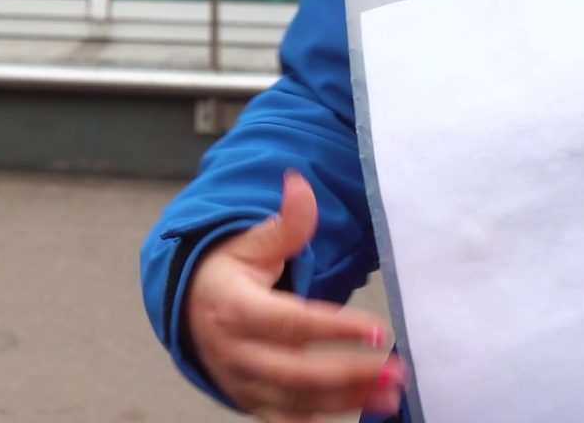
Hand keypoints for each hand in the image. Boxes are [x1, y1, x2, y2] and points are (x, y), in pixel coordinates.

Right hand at [186, 171, 401, 421]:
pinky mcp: (251, 403)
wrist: (187, 310)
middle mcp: (235, 352)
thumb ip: (284, 223)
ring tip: (391, 395)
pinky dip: (323, 421)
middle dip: (349, 375)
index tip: (376, 330)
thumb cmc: (226, 274)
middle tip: (395, 370)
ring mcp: (242, 383)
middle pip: (295, 373)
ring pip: (297, 402)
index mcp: (233, 308)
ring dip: (347, 401)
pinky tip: (361, 413)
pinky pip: (287, 421)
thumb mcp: (248, 243)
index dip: (333, 330)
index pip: (288, 323)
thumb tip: (300, 184)